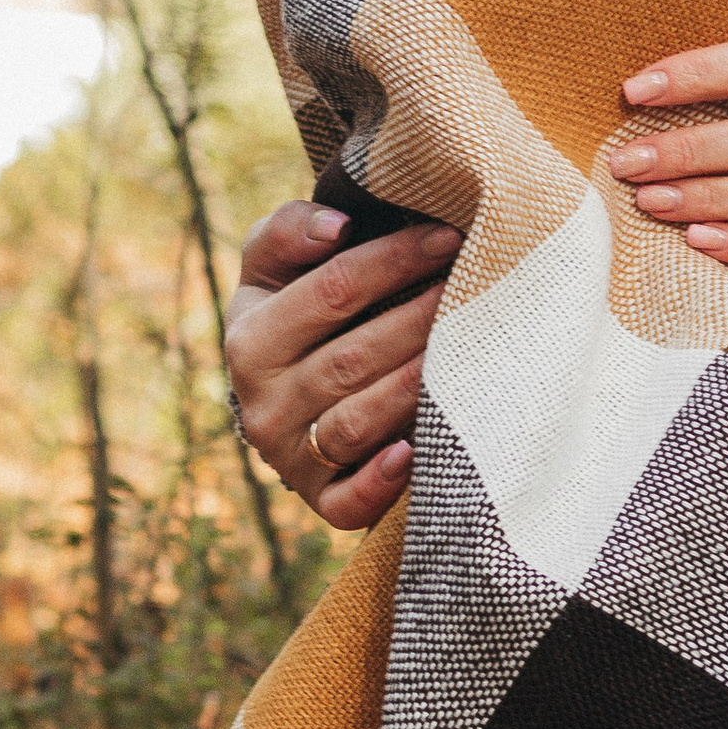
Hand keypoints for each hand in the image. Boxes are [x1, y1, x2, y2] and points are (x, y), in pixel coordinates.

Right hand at [225, 202, 460, 531]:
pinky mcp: (322, 501)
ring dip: (416, 386)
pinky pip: (349, 502)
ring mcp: (291, 458)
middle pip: (352, 358)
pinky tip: (417, 451)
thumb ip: (290, 229)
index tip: (448, 235)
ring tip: (468, 350)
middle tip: (477, 286)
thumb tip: (335, 226)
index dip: (393, 258)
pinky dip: (382, 481)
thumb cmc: (297, 310)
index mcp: (250, 339)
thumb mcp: (275, 264)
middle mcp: (263, 404)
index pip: (331, 291)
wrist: (288, 393)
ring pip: (358, 421)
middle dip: (420, 318)